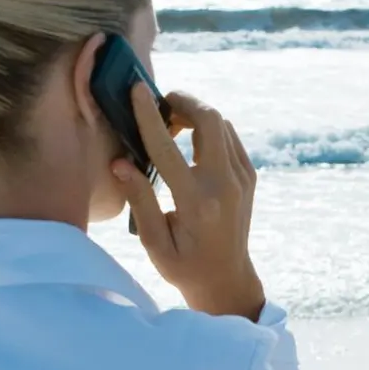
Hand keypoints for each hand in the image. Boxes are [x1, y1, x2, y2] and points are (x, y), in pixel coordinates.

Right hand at [111, 84, 265, 320]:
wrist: (227, 280)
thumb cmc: (183, 265)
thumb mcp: (154, 242)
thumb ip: (139, 200)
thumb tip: (120, 163)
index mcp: (197, 203)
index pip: (168, 148)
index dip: (150, 115)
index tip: (137, 89)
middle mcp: (225, 185)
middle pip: (209, 120)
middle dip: (183, 102)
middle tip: (160, 108)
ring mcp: (242, 178)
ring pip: (221, 124)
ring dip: (195, 115)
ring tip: (170, 127)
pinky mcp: (249, 176)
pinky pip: (229, 137)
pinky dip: (209, 129)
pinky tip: (189, 144)